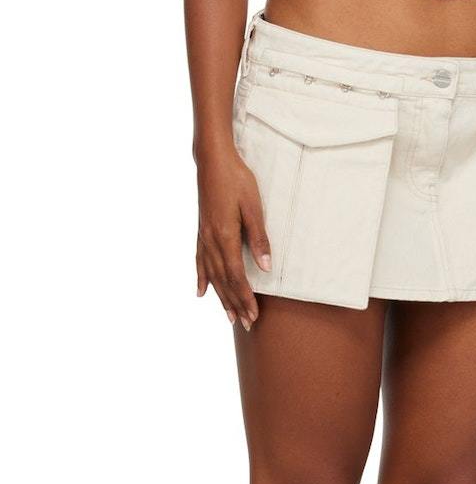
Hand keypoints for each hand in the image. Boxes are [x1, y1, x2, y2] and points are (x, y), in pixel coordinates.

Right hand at [195, 147, 270, 330]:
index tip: (254, 315)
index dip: (245, 298)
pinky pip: (199, 260)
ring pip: (212, 275)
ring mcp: (204, 237)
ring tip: (229, 316)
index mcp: (225, 236)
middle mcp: (211, 241)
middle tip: (247, 324)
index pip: (237, 276)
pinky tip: (201, 292)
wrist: (213, 160)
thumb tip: (266, 267)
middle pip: (224, 280)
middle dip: (236, 304)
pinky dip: (201, 278)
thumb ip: (259, 238)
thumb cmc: (237, 179)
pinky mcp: (201, 231)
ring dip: (221, 297)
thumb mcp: (254, 206)